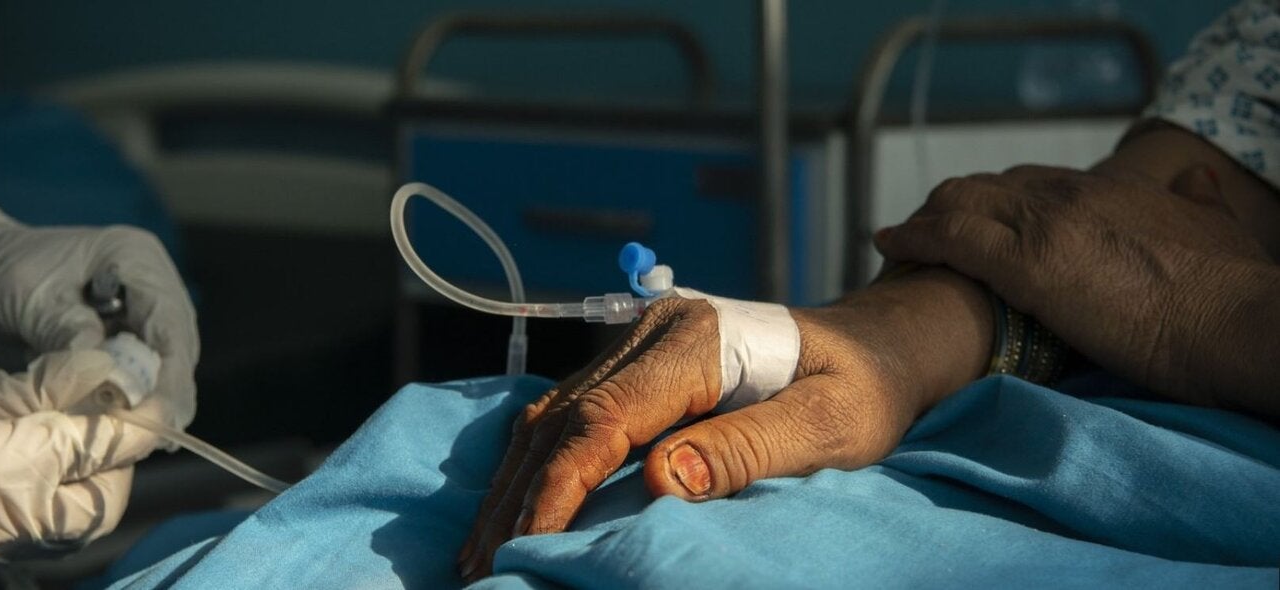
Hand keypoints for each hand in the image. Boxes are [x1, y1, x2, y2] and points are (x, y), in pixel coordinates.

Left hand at [0, 204, 198, 429]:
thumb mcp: (25, 294)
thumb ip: (64, 328)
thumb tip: (105, 374)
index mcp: (135, 259)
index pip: (169, 320)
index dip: (172, 370)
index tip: (161, 413)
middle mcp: (148, 288)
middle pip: (176, 348)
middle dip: (168, 393)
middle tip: (157, 437)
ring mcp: (136, 317)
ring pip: (163, 367)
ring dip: (151, 403)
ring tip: (141, 442)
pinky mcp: (119, 343)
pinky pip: (137, 378)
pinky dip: (129, 404)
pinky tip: (121, 432)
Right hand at [0, 349, 158, 578]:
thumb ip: (48, 385)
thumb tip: (110, 371)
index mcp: (11, 473)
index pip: (108, 445)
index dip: (140, 414)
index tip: (152, 387)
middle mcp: (16, 525)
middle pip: (108, 495)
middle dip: (119, 454)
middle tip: (108, 410)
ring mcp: (4, 549)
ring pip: (84, 519)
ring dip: (96, 477)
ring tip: (77, 433)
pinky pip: (51, 532)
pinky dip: (65, 498)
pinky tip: (50, 462)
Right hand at [458, 270, 991, 579]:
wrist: (876, 346)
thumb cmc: (864, 390)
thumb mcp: (829, 427)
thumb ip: (746, 449)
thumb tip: (659, 481)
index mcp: (698, 341)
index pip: (604, 419)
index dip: (559, 487)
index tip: (531, 546)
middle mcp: (655, 333)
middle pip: (563, 418)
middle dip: (520, 497)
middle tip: (482, 566)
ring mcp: (640, 344)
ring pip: (553, 416)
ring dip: (515, 484)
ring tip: (482, 549)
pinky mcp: (636, 366)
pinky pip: (567, 414)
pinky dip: (534, 465)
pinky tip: (513, 505)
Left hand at [873, 164, 1271, 405]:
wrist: (1237, 322)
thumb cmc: (1232, 294)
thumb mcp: (1218, 228)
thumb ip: (1196, 202)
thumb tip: (1196, 181)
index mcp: (1110, 191)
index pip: (1034, 184)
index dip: (998, 202)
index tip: (978, 219)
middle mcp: (1071, 197)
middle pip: (988, 190)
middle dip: (951, 210)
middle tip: (925, 233)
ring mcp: (1047, 226)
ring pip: (960, 205)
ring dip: (925, 221)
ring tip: (900, 239)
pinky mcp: (1029, 265)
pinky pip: (951, 237)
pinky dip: (913, 236)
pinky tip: (888, 242)